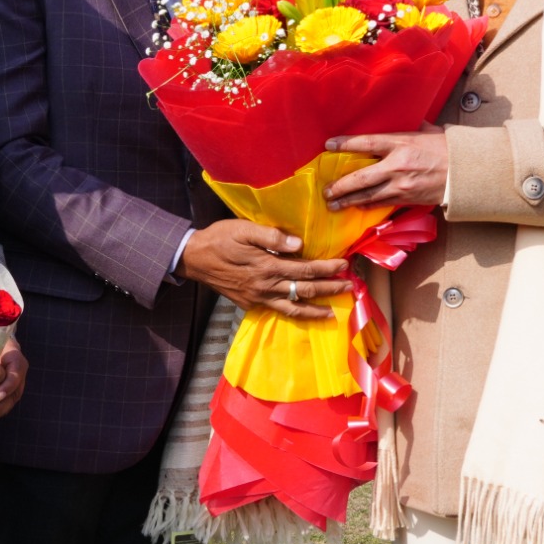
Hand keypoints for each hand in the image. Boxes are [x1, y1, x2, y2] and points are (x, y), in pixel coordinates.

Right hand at [175, 219, 349, 320]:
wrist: (194, 258)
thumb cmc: (219, 238)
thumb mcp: (243, 229)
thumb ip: (271, 237)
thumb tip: (299, 244)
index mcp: (267, 266)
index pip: (305, 268)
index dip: (327, 268)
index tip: (344, 265)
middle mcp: (266, 286)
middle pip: (305, 289)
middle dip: (329, 288)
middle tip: (349, 287)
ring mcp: (258, 298)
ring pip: (293, 307)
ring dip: (315, 309)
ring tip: (332, 312)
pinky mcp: (251, 303)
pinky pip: (278, 311)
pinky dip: (294, 314)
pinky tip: (303, 312)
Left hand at [323, 128, 449, 211]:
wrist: (467, 172)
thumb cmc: (447, 148)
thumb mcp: (427, 131)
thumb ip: (408, 128)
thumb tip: (399, 119)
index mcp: (401, 143)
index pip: (367, 143)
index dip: (345, 144)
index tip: (328, 145)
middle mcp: (397, 166)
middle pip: (361, 177)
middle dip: (340, 185)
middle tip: (326, 190)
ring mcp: (402, 185)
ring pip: (368, 196)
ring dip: (348, 201)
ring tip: (333, 205)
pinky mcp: (407, 199)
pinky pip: (382, 204)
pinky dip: (367, 206)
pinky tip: (356, 207)